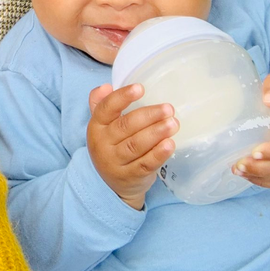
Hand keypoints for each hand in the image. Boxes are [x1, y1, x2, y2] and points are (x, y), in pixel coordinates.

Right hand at [87, 83, 177, 209]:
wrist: (111, 185)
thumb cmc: (112, 146)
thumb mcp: (102, 126)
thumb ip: (101, 103)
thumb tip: (106, 86)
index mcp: (96, 126)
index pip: (106, 108)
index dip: (123, 97)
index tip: (141, 88)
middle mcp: (103, 144)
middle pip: (126, 126)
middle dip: (149, 115)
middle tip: (168, 108)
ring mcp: (116, 162)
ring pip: (137, 145)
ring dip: (156, 133)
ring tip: (173, 123)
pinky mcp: (131, 177)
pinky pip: (146, 164)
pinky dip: (158, 154)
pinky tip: (170, 144)